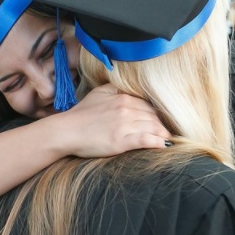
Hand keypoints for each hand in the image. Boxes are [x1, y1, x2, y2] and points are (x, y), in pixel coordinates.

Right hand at [54, 84, 171, 157]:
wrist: (67, 131)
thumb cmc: (81, 114)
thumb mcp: (98, 93)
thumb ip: (115, 89)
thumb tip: (128, 90)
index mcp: (122, 98)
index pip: (147, 105)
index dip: (155, 115)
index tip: (159, 122)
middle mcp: (126, 109)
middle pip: (153, 117)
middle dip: (161, 125)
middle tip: (167, 132)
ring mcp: (124, 125)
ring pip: (152, 127)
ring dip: (163, 134)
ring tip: (168, 139)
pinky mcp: (121, 140)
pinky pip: (146, 140)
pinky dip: (157, 142)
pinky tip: (164, 145)